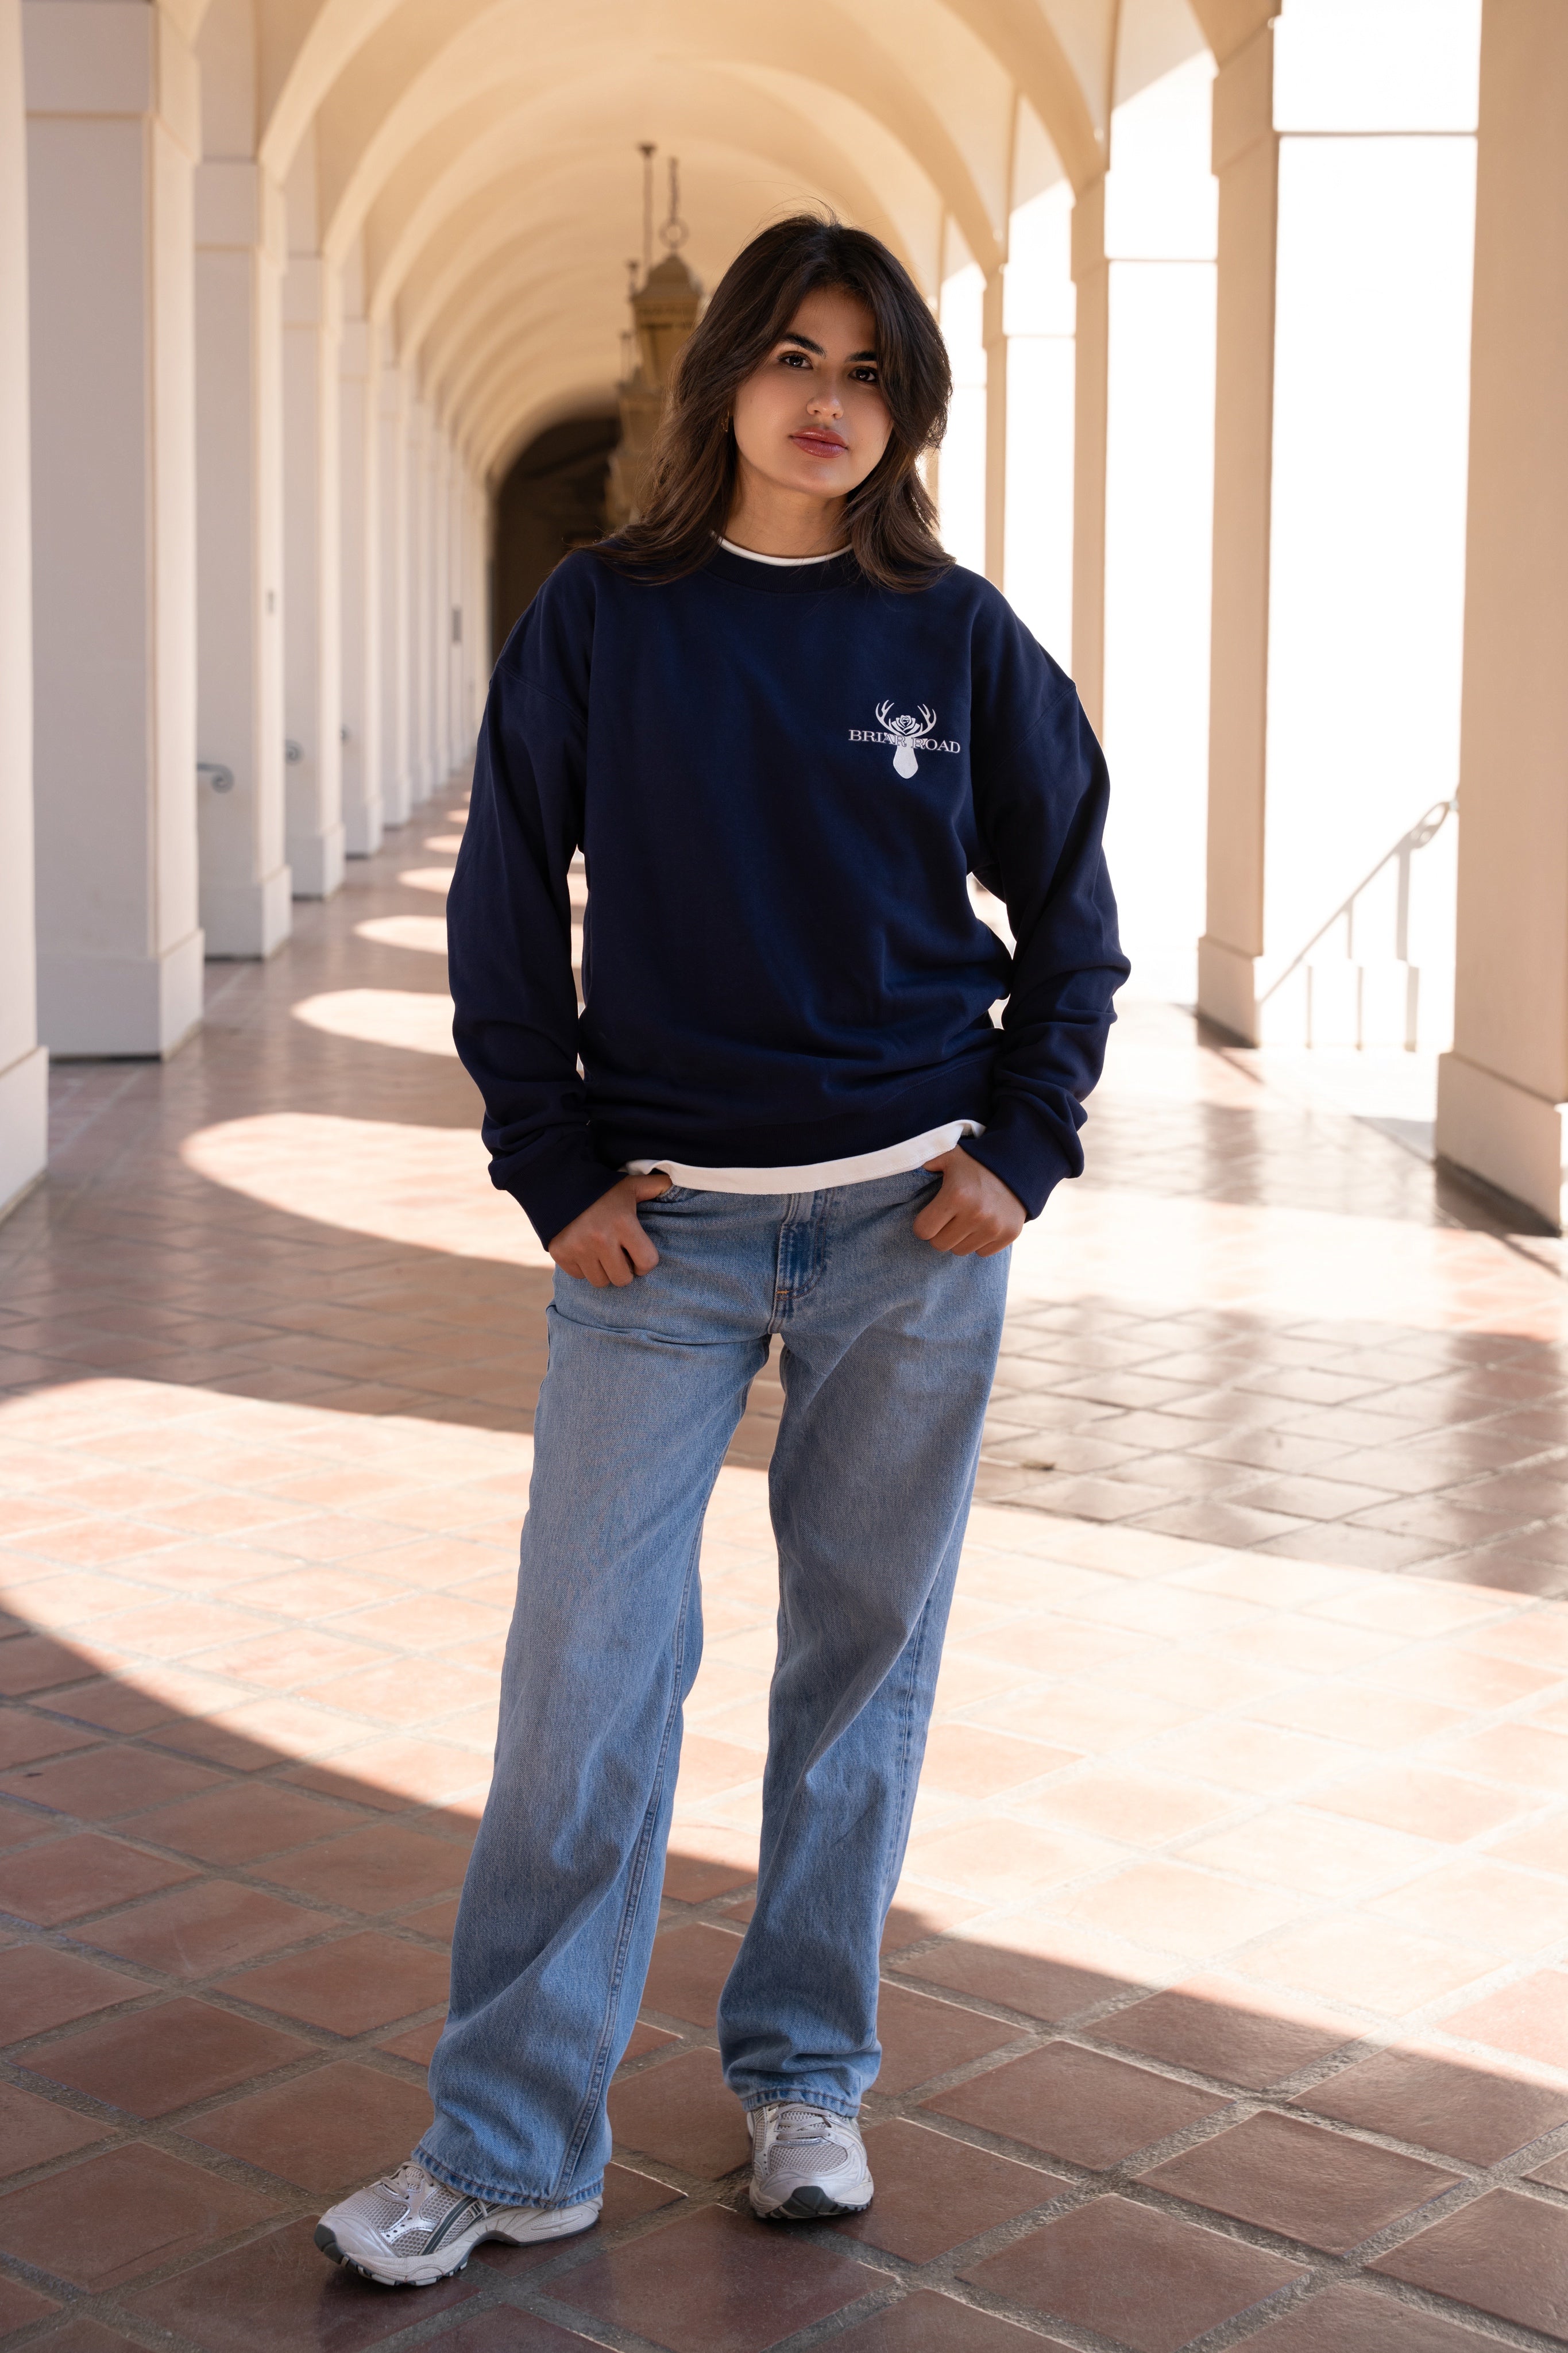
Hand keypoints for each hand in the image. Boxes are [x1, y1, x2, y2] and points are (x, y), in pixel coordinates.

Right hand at [548, 1171, 672, 1287]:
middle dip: (624, 1271)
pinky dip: (582, 1268)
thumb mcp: (630, 1185)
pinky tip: (584, 1252)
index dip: (645, 1262)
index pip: (647, 1262)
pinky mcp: (561, 1254)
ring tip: (602, 1256)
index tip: (639, 1255)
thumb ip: (654, 1186)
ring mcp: (578, 1248)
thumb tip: (673, 1183)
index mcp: (623, 1223)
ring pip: (600, 1282)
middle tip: (620, 1257)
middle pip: (623, 1279)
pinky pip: (578, 1276)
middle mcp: (601, 1238)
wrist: (559, 1185)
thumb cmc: (602, 1190)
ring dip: (604, 1272)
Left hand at [912, 1147, 1024, 1257]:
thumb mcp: (949, 1155)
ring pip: (960, 1251)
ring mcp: (994, 1227)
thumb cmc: (977, 1161)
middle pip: (940, 1245)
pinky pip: (982, 1253)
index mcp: (956, 1195)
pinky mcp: (1009, 1234)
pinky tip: (983, 1224)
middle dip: (940, 1232)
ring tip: (966, 1219)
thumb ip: (925, 1163)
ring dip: (959, 1238)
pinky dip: (980, 1242)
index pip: (923, 1231)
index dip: (924, 1224)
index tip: (932, 1214)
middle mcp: (975, 1214)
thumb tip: (903, 1167)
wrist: (1019, 1164)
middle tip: (948, 1217)